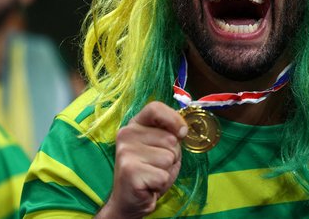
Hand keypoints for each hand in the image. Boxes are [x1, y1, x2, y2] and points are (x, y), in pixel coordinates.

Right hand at [97, 101, 187, 217]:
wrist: (129, 200)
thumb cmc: (149, 170)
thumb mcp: (162, 146)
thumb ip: (170, 133)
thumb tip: (182, 130)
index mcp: (135, 124)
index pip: (155, 108)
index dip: (174, 119)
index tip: (182, 133)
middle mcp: (127, 134)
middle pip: (170, 138)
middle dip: (172, 155)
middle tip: (156, 165)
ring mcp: (126, 152)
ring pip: (169, 157)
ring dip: (166, 170)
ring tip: (152, 174)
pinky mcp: (129, 171)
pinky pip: (163, 175)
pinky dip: (161, 183)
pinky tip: (149, 185)